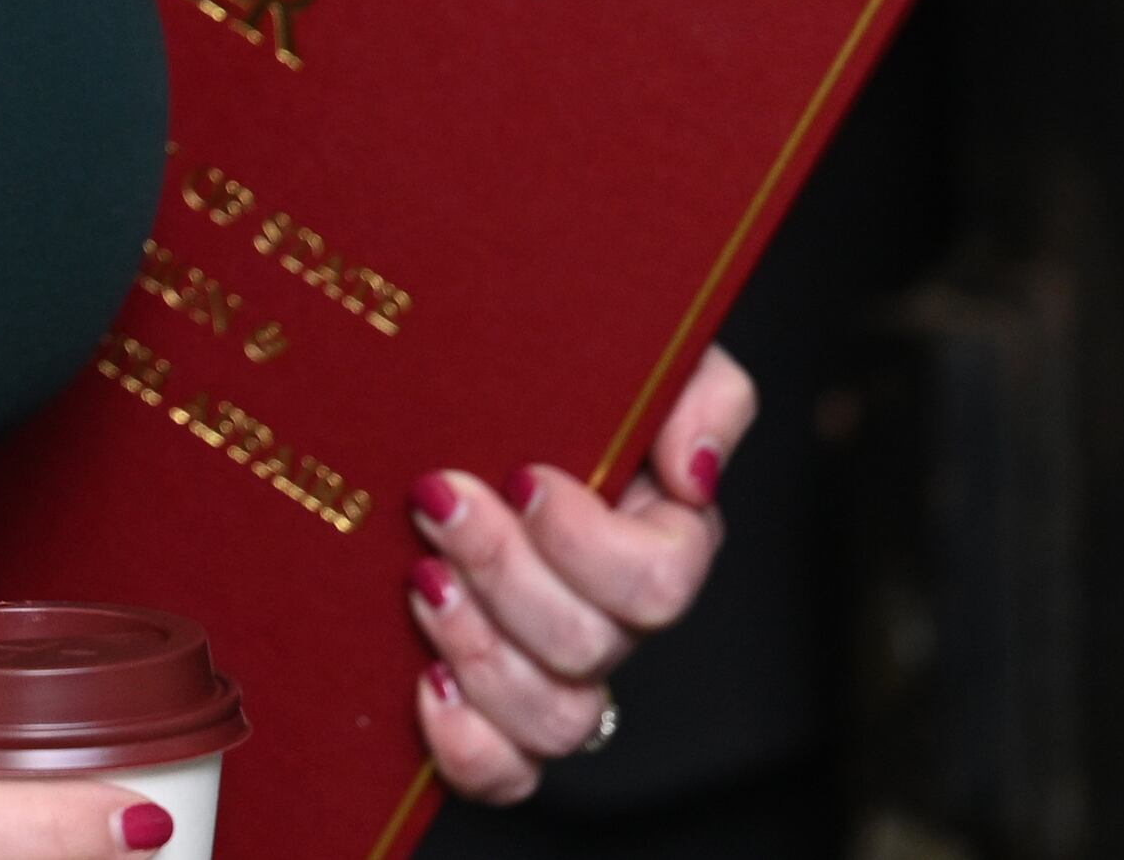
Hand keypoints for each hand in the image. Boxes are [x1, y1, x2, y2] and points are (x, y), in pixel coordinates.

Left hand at [403, 342, 753, 800]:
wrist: (462, 386)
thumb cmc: (560, 369)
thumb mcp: (645, 352)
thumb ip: (701, 391)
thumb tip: (692, 472)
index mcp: (659, 537)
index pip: (658, 583)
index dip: (586, 543)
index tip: (521, 474)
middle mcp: (613, 613)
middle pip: (592, 646)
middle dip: (504, 572)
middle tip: (437, 498)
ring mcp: (555, 665)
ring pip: (557, 717)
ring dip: (481, 650)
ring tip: (422, 580)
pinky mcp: (493, 704)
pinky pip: (508, 770)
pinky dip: (470, 745)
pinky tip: (428, 681)